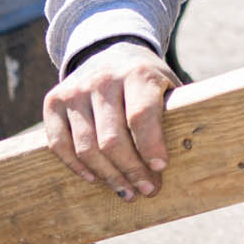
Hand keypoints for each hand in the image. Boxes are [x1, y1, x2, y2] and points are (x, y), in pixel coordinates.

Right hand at [42, 41, 178, 200]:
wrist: (110, 51)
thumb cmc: (146, 80)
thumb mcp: (167, 85)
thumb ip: (177, 111)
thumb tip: (190, 153)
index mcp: (138, 73)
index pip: (141, 115)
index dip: (150, 146)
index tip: (160, 167)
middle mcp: (103, 79)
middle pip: (112, 139)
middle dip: (131, 171)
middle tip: (147, 190)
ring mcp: (75, 90)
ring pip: (86, 147)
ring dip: (108, 176)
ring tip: (126, 192)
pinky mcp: (53, 101)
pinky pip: (59, 143)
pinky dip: (76, 166)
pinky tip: (95, 178)